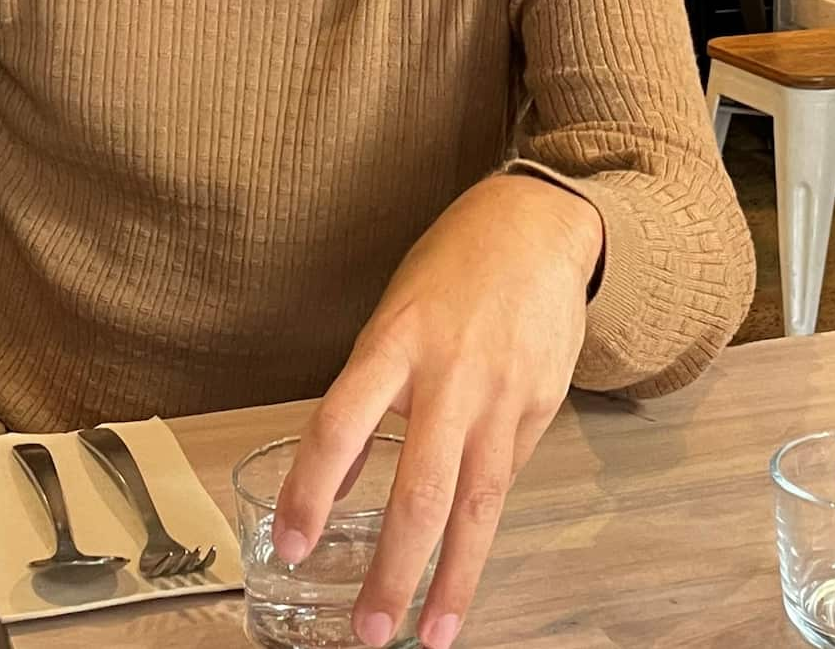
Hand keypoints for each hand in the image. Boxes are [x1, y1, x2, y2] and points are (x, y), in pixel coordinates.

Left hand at [272, 174, 602, 648]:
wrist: (538, 227)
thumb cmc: (453, 266)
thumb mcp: (394, 314)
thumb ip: (371, 393)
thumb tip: (344, 475)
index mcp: (395, 341)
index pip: (340, 427)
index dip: (312, 492)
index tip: (293, 545)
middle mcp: (450, 375)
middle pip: (419, 489)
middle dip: (395, 569)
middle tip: (371, 630)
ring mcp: (503, 396)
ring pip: (476, 505)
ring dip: (453, 579)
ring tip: (432, 633)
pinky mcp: (542, 410)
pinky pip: (506, 477)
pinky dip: (482, 524)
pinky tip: (466, 562)